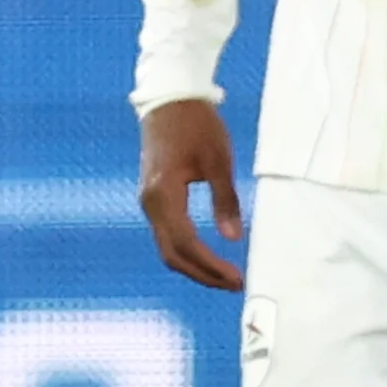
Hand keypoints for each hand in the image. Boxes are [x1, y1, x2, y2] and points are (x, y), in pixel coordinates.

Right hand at [137, 97, 245, 289]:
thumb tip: (233, 238)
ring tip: (224, 275)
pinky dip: (187, 251)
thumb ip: (224, 201)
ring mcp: (148, 202)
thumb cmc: (196, 126)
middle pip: (172, 254)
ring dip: (194, 266)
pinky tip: (207, 255)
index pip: (186, 243)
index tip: (237, 278)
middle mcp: (150, 204)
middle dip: (202, 274)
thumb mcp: (218, 161)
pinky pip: (167, 235)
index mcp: (163, 195)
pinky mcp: (153, 198)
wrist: (168, 101)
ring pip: (167, 247)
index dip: (211, 265)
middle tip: (234, 284)